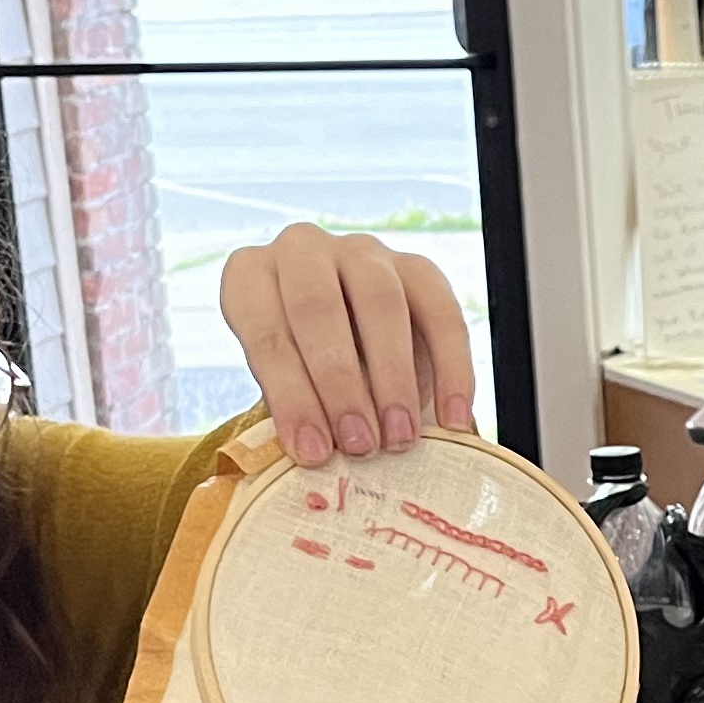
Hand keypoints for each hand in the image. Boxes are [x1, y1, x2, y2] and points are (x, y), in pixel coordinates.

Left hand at [221, 224, 478, 467]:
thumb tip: (320, 453)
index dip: (289, 394)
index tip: (313, 451)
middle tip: (360, 445)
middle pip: (318, 308)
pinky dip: (452, 370)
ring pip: (381, 303)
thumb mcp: (285, 385)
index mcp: (250, 276)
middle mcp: (302, 249)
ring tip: (399, 438)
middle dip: (340, 384)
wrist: (346, 342)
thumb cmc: (301, 371)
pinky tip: (454, 419)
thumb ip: (297, 407)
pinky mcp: (417, 267)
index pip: (264, 330)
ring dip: (393, 377)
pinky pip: (442, 313)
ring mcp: (362, 252)